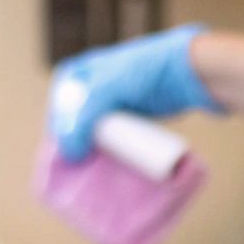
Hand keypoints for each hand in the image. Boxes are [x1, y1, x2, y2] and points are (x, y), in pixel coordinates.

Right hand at [49, 23, 222, 160]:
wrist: (184, 72)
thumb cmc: (143, 72)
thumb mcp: (106, 90)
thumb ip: (82, 119)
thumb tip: (69, 153)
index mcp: (75, 73)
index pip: (59, 112)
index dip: (62, 136)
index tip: (72, 157)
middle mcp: (88, 87)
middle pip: (74, 125)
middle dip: (78, 145)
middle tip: (86, 168)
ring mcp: (108, 102)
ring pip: (92, 132)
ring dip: (94, 151)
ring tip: (99, 171)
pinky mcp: (127, 114)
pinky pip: (112, 136)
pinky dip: (110, 150)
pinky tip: (112, 165)